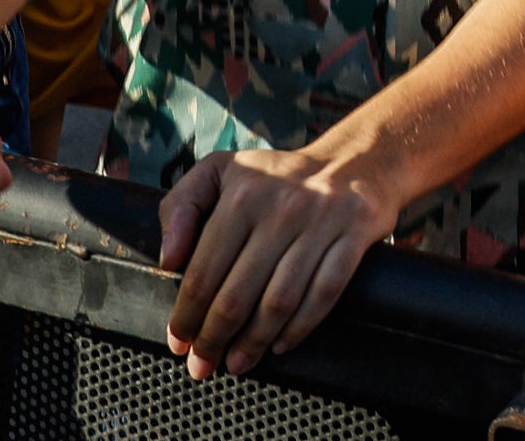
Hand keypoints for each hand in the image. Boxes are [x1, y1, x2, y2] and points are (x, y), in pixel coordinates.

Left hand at [153, 143, 396, 379]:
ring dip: (253, 343)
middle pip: (238, 294)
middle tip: (203, 365)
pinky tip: (280, 345)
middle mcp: (282, 208)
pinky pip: (324, 293)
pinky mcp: (354, 236)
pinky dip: (300, 327)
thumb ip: (180, 207)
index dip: (186, 315)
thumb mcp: (220, 171)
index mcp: (242, 194)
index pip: (204, 271)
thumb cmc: (278, 176)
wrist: (355, 160)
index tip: (179, 342)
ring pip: (279, 302)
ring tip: (237, 363)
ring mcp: (321, 223)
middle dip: (214, 339)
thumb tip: (169, 261)